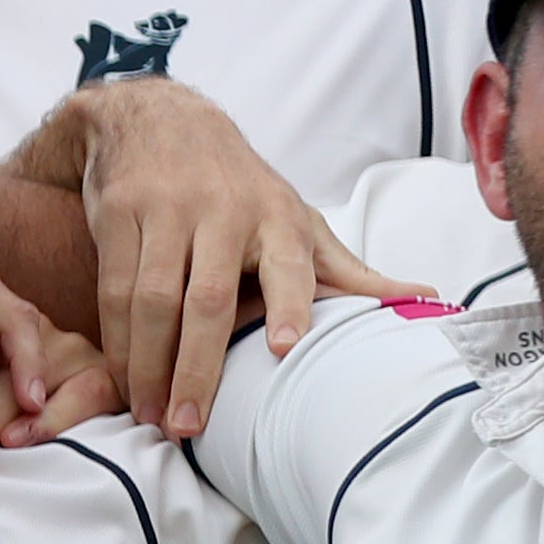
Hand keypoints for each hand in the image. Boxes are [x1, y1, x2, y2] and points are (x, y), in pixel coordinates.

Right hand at [7, 79, 413, 440]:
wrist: (158, 117)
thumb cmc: (240, 186)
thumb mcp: (297, 220)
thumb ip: (349, 271)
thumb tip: (428, 299)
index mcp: (279, 217)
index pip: (288, 265)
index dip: (290, 306)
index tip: (287, 349)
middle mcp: (223, 210)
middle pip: (207, 299)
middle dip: (195, 368)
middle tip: (188, 426)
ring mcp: (167, 209)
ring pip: (152, 299)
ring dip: (147, 365)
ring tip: (150, 416)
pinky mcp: (119, 211)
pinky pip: (115, 287)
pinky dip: (117, 340)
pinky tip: (125, 378)